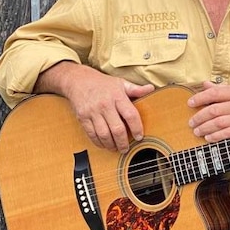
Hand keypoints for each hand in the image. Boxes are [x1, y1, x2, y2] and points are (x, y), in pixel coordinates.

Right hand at [35, 62, 154, 152]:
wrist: (78, 80)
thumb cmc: (103, 84)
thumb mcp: (121, 83)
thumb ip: (136, 89)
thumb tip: (151, 88)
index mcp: (117, 96)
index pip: (130, 115)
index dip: (137, 128)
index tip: (140, 136)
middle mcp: (105, 105)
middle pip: (117, 128)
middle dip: (123, 142)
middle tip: (127, 149)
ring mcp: (93, 112)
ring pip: (104, 134)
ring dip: (111, 145)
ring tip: (116, 148)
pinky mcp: (83, 118)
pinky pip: (91, 134)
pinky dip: (99, 142)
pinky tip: (104, 144)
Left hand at [187, 81, 229, 142]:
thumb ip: (223, 89)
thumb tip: (205, 84)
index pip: (214, 93)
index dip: (199, 97)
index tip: (190, 102)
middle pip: (213, 110)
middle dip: (199, 117)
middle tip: (191, 121)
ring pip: (218, 123)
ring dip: (204, 128)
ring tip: (197, 130)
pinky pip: (226, 134)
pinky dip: (215, 136)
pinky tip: (209, 137)